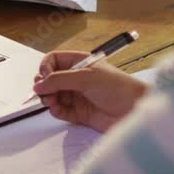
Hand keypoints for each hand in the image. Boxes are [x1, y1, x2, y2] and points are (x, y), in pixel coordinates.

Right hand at [32, 51, 149, 132]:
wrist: (134, 111)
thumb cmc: (118, 88)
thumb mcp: (87, 78)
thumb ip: (60, 80)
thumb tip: (38, 84)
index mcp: (80, 63)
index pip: (54, 60)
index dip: (45, 67)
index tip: (44, 77)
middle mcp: (76, 78)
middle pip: (50, 79)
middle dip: (44, 85)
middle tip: (44, 92)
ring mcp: (77, 96)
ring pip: (52, 95)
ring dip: (48, 98)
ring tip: (51, 102)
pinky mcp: (79, 113)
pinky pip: (60, 111)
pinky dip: (55, 110)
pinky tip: (57, 110)